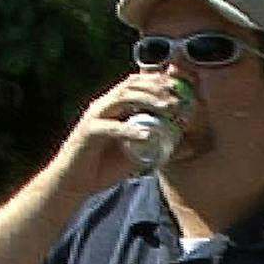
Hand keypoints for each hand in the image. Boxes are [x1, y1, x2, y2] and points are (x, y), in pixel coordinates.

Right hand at [45, 72, 190, 194]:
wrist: (74, 183)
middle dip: (158, 87)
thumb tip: (189, 145)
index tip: (183, 86)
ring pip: (122, 98)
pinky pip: (111, 128)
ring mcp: (95, 116)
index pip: (138, 82)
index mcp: (115, 105)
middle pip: (132, 85)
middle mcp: (104, 105)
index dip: (160, 80)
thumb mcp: (138, 154)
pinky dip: (129, 130)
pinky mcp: (88, 133)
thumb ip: (159, 145)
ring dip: (148, 100)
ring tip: (168, 108)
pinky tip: (147, 134)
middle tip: (179, 99)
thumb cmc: (105, 167)